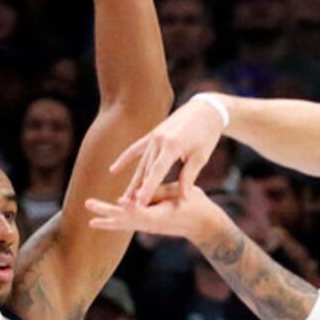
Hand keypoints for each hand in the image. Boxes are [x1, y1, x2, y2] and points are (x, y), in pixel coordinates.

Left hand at [88, 183, 228, 246]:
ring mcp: (150, 227)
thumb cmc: (196, 205)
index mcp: (162, 215)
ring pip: (125, 225)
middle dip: (107, 212)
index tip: (119, 202)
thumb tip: (143, 190)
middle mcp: (153, 224)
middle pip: (126, 219)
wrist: (203, 225)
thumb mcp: (182, 193)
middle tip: (89, 205)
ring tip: (91, 221)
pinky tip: (103, 221)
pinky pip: (128, 225)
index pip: (144, 211)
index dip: (131, 207)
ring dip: (107, 221)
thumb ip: (161, 191)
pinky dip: (115, 223)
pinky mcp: (149, 227)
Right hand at [109, 95, 227, 204]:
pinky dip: (125, 159)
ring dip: (133, 182)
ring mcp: (153, 136)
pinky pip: (136, 149)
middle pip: (146, 171)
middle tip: (128, 210)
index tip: (139, 205)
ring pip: (142, 163)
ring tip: (124, 199)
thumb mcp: (200, 157)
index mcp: (172, 146)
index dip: (147, 190)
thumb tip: (182, 199)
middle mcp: (159, 141)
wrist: (205, 109)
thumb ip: (188, 177)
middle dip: (138, 191)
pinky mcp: (152, 134)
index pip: (156, 173)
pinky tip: (113, 170)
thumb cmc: (206, 135)